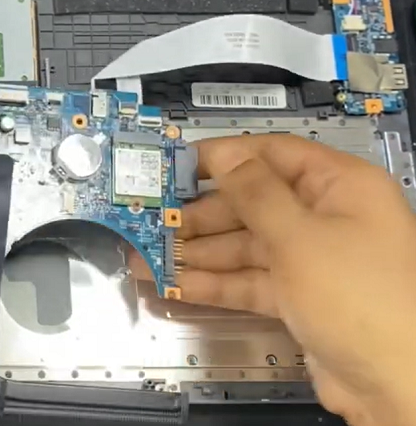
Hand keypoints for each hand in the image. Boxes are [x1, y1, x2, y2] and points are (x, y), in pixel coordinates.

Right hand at [129, 134, 415, 425]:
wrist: (398, 385)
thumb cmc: (359, 298)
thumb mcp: (300, 237)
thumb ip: (255, 192)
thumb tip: (223, 151)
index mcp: (340, 186)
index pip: (272, 155)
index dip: (223, 157)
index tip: (175, 165)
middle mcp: (327, 217)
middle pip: (253, 204)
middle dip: (201, 216)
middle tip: (153, 219)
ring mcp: (313, 260)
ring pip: (246, 247)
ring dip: (199, 253)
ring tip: (147, 256)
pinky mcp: (300, 298)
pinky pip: (251, 281)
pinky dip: (215, 284)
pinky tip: (174, 285)